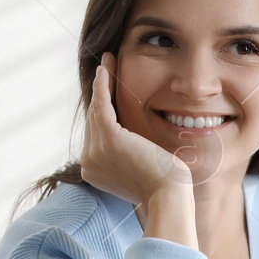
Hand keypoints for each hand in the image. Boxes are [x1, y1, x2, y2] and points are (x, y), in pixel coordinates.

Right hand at [79, 52, 191, 208]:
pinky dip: (103, 85)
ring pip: (97, 109)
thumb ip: (129, 156)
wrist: (169, 196)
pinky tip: (105, 69)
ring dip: (103, 81)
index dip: (102, 109)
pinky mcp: (108, 139)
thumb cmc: (165, 186)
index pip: (96, 133)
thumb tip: (136, 146)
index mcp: (94, 170)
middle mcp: (88, 162)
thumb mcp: (139, 170)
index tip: (109, 90)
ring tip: (108, 62)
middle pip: (94, 119)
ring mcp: (95, 152)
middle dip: (101, 92)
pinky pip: (102, 104)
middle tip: (106, 68)